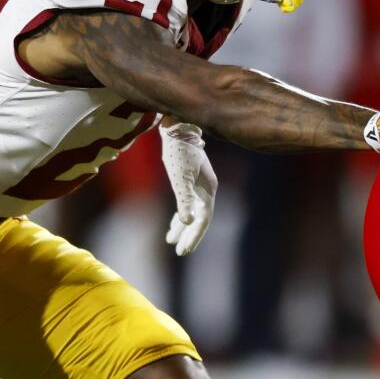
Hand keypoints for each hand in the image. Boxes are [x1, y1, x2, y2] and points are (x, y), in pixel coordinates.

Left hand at [160, 120, 217, 255]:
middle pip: (200, 218)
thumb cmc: (179, 151)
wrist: (177, 127)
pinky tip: (174, 223)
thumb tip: (187, 221)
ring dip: (183, 227)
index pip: (204, 219)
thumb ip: (184, 199)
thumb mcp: (180, 176)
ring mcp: (199, 185)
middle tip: (180, 252)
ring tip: (172, 241)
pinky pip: (187, 204)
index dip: (194, 236)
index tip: (184, 250)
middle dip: (189, 235)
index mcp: (208, 189)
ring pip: (193, 212)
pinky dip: (180, 214)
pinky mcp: (190, 181)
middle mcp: (206, 189)